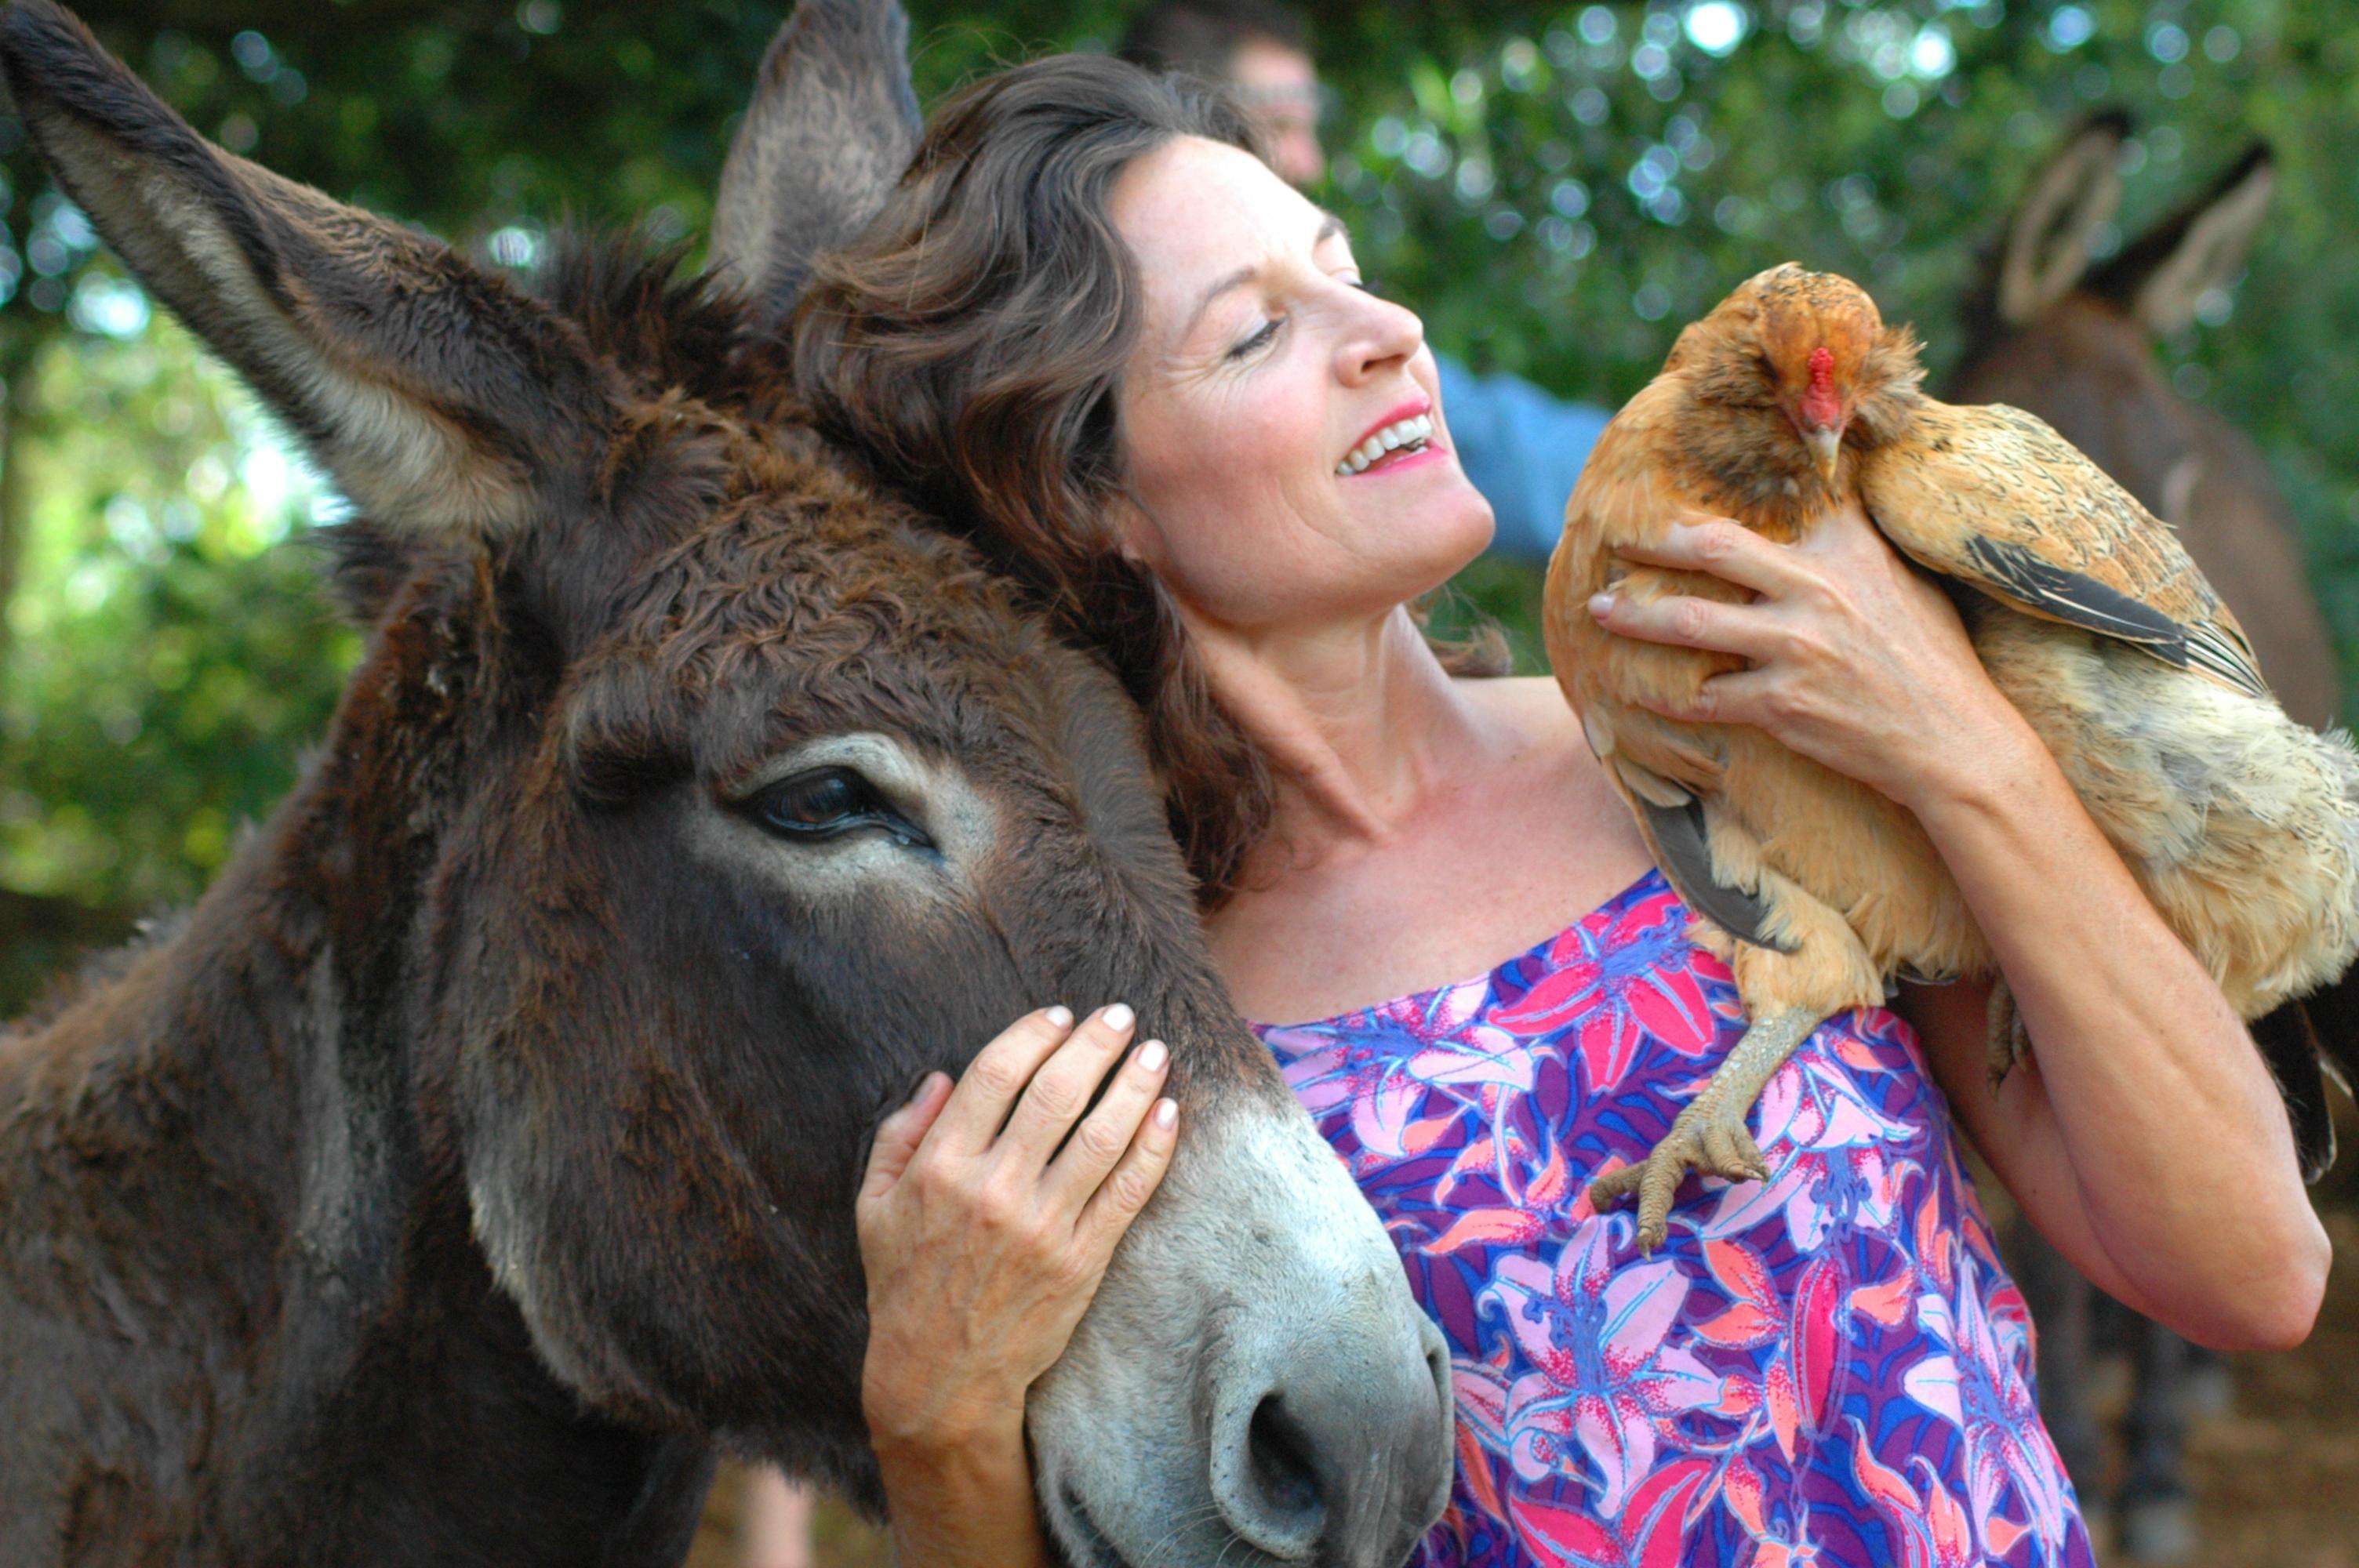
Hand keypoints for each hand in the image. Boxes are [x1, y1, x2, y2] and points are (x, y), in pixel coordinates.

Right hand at [856, 1004, 1177, 1455]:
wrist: (941, 1375)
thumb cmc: (905, 1283)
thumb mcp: (874, 1205)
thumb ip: (901, 1134)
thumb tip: (942, 1077)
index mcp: (940, 1167)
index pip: (996, 1074)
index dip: (1034, 1034)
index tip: (1060, 1016)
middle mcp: (992, 1189)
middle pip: (1057, 1093)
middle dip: (1095, 1045)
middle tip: (1120, 1016)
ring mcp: (1041, 1226)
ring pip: (1101, 1136)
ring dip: (1135, 1085)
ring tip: (1155, 1052)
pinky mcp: (1080, 1260)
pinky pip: (1126, 1192)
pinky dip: (1153, 1148)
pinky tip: (1169, 1113)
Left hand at [1587, 505, 2032, 810]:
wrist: (1955, 742)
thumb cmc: (1933, 660)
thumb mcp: (1904, 580)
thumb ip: (1853, 543)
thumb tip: (1824, 499)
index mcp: (1846, 551)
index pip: (1772, 504)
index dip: (1720, 499)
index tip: (1672, 495)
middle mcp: (1814, 590)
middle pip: (1712, 549)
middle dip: (1653, 543)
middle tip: (1616, 542)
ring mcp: (1794, 648)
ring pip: (1690, 621)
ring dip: (1634, 616)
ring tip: (1597, 611)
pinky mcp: (1780, 704)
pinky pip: (1701, 696)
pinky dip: (1662, 696)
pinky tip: (1635, 693)